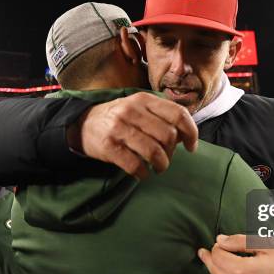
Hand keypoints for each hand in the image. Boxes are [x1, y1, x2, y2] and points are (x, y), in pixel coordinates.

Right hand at [66, 92, 197, 179]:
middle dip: (172, 153)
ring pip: (154, 152)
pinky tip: (143, 174)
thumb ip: (162, 116)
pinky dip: (143, 174)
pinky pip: (135, 165)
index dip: (191, 133)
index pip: (178, 114)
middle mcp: (132, 111)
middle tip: (167, 158)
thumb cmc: (119, 119)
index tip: (191, 147)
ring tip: (158, 168)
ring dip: (161, 165)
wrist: (82, 124)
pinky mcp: (109, 147)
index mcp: (144, 99)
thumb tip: (186, 136)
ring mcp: (119, 128)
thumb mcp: (139, 107)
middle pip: (168, 136)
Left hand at [198, 234, 273, 273]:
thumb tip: (220, 241)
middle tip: (203, 252)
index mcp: (243, 271)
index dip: (218, 247)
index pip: (218, 257)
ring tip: (226, 261)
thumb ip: (239, 241)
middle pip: (216, 273)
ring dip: (224, 272)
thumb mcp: (266, 244)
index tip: (220, 242)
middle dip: (210, 260)